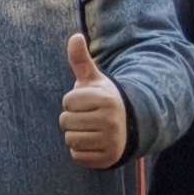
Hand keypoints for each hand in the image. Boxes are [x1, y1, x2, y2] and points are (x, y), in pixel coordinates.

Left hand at [59, 32, 128, 169]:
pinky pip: (77, 156)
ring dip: (75, 135)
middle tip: (88, 117)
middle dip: (72, 119)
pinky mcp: (108, 158)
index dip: (72, 102)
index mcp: (105, 99)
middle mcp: (111, 120)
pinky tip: (93, 142)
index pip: (67, 102)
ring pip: (70, 140)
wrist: (128, 125)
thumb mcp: (94, 80)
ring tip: (90, 129)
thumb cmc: (103, 100)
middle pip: (65, 122)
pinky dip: (81, 151)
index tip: (86, 102)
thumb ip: (81, 60)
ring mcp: (111, 140)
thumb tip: (75, 36)